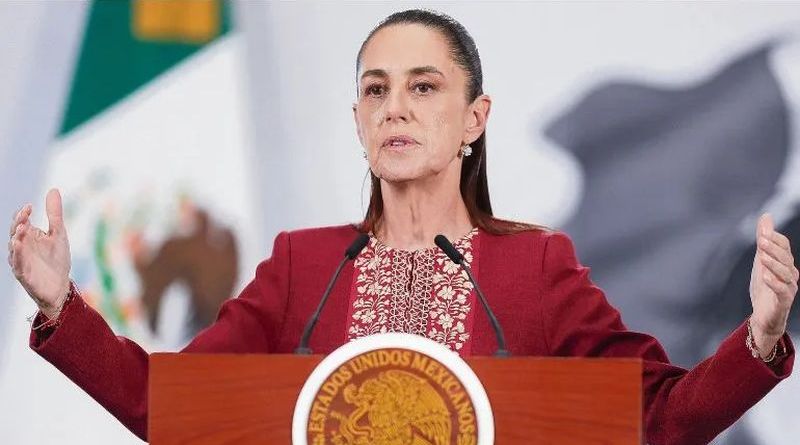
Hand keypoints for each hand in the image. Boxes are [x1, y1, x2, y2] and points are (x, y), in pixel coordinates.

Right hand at [7, 188, 70, 318]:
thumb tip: (53, 189)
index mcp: (29, 236)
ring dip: (16, 237)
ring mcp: (20, 260)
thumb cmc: (56, 259)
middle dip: (18, 223)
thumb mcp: (58, 233)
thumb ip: (54, 214)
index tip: (31, 206)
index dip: (23, 213)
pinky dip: (17, 254)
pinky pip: (17, 263)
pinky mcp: (22, 273)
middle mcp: (21, 246)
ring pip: (14, 247)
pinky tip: (18, 245)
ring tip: (22, 228)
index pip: (21, 221)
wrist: (61, 286)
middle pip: (15, 231)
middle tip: (24, 215)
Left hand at [749, 213, 797, 357]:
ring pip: (786, 274)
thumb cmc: (764, 286)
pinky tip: (765, 276)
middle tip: (761, 241)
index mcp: (786, 263)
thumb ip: (764, 239)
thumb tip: (766, 216)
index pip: (785, 247)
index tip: (763, 231)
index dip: (775, 239)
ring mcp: (789, 288)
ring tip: (762, 257)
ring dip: (774, 264)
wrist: (763, 315)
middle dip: (774, 249)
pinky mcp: (784, 301)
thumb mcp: (761, 260)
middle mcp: (791, 274)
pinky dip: (774, 283)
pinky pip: (782, 291)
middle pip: (786, 258)